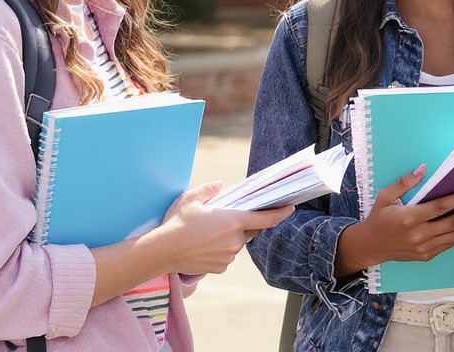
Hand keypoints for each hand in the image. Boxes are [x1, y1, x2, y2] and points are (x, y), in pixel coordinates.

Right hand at [154, 182, 293, 274]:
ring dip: (230, 238)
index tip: (290, 208)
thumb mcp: (190, 198)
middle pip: (249, 230)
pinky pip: (227, 256)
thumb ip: (208, 189)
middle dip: (244, 224)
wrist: (162, 251)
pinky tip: (204, 246)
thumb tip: (220, 185)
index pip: (266, 218)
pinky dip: (221, 250)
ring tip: (208, 233)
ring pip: (237, 244)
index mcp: (233, 220)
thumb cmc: (177, 222)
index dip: (280, 213)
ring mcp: (229, 255)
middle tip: (227, 219)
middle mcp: (236, 239)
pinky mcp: (221, 267)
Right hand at [336, 165, 453, 274]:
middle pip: (452, 223)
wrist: (371, 245)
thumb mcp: (385, 196)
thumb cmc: (378, 218)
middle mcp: (418, 235)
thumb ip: (405, 182)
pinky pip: (449, 245)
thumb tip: (423, 168)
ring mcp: (423, 248)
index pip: (440, 207)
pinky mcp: (426, 256)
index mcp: (408, 218)